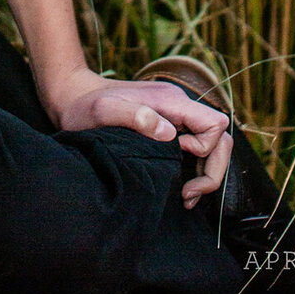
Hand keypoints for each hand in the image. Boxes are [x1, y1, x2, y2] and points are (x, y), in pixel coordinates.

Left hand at [42, 66, 232, 208]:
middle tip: (187, 194)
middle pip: (220, 138)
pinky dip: (196, 171)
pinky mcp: (168, 127)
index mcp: (170, 101)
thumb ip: (135, 116)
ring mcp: (174, 117)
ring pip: (212, 146)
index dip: (207, 148)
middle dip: (212, 170)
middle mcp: (178, 107)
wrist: (74, 96)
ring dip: (206, 173)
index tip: (180, 158)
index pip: (214, 123)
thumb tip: (169, 133)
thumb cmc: (85, 106)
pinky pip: (197, 149)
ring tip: (185, 196)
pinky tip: (182, 188)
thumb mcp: (104, 111)